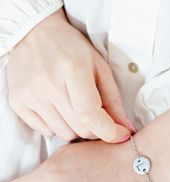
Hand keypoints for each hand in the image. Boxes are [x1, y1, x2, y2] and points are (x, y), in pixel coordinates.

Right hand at [7, 8, 134, 141]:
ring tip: (74, 107)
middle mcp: (47, 83)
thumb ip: (114, 101)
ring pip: (64, 134)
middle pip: (80, 129)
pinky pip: (46, 132)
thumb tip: (126, 131)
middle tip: (96, 115)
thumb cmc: (72, 50)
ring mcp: (30, 94)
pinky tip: (58, 108)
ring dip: (75, 128)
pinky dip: (57, 126)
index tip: (121, 135)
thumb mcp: (99, 68)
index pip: (90, 115)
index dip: (109, 132)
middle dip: (95, 129)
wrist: (34, 34)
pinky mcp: (18, 102)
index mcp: (72, 69)